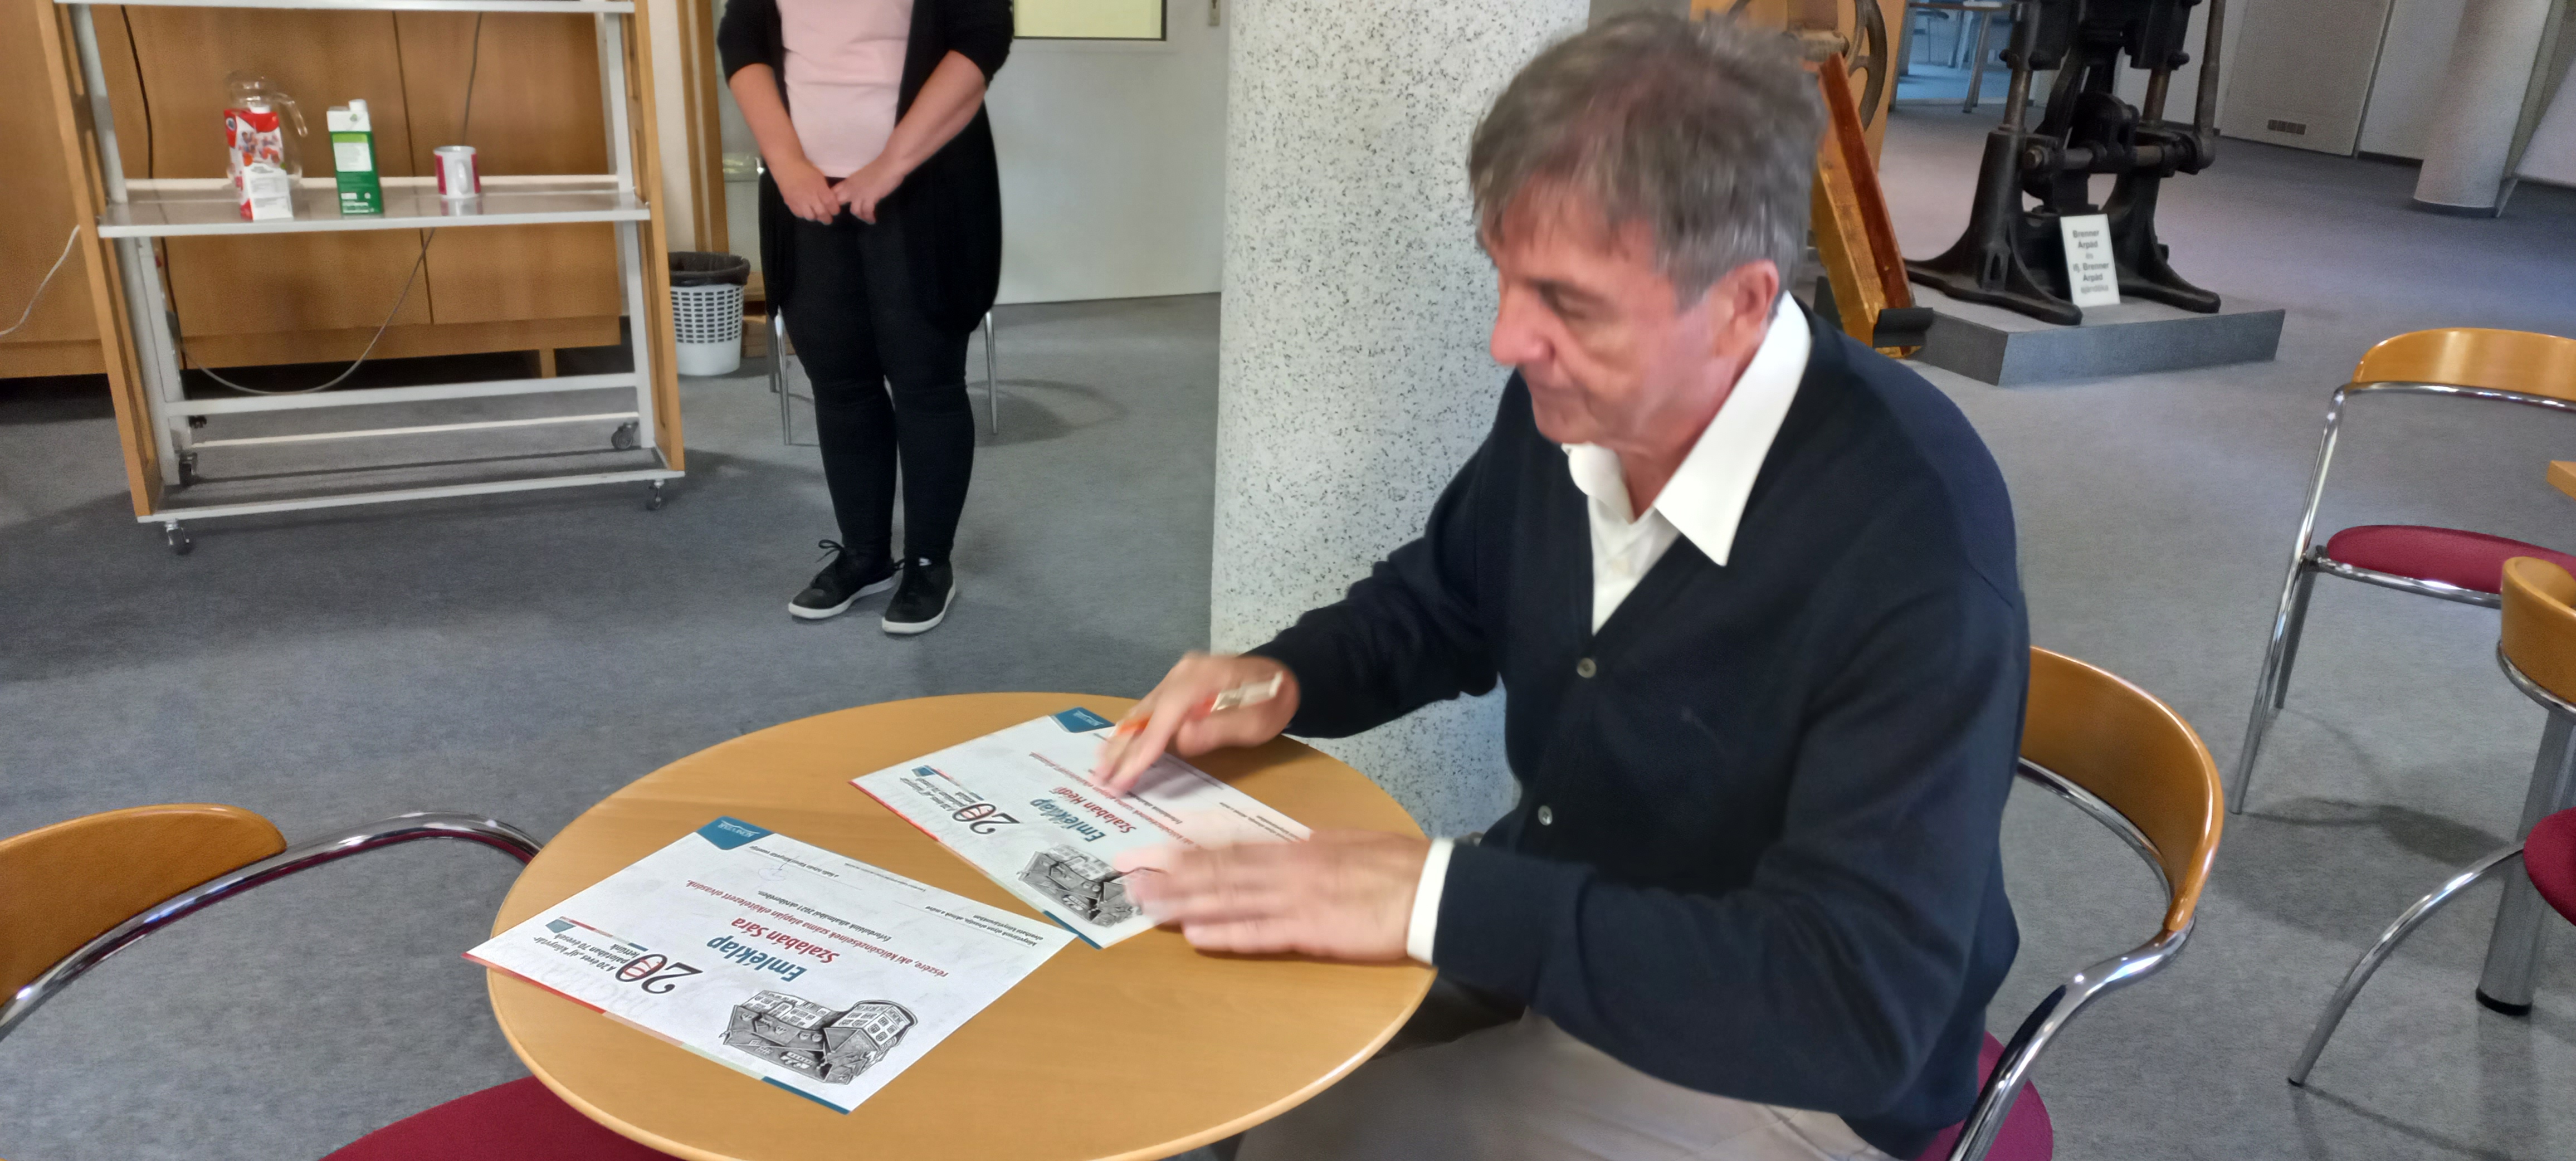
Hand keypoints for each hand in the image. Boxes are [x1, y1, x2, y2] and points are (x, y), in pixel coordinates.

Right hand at [771, 156, 838, 222]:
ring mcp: (800, 201)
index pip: (831, 204)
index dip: (834, 210)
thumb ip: (825, 189)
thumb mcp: (819, 177)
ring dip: (815, 217)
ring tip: (815, 214)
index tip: (835, 211)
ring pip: (810, 216)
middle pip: (821, 213)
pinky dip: (803, 214)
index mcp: (820, 188)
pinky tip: (805, 211)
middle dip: (826, 218)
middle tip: (827, 219)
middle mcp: (810, 196)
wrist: (787, 165)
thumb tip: (830, 199)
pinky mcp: (790, 203)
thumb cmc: (805, 168)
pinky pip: (799, 214)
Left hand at [836, 158, 906, 222]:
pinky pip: (867, 212)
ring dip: (860, 216)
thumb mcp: (863, 176)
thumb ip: (858, 184)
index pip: (834, 191)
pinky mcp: (870, 198)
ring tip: (866, 217)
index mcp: (849, 181)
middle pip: (838, 202)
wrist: (890, 165)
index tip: (836, 206)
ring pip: (854, 210)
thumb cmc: (880, 167)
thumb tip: (859, 191)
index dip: (832, 199)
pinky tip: (873, 220)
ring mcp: (860, 194)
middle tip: (851, 213)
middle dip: (842, 210)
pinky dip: (869, 218)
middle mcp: (851, 188)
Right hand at [1091, 652, 1298, 793]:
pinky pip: (1149, 707)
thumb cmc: (1274, 700)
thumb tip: (1182, 739)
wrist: (1285, 673)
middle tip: (1099, 779)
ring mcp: (1178, 676)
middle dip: (1121, 749)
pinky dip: (1132, 728)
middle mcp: (1182, 673)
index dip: (1140, 753)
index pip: (1161, 721)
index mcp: (1200, 679)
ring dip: (1120, 740)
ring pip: (1140, 710)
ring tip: (1100, 766)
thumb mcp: (1258, 720)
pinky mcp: (1178, 682)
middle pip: (1143, 714)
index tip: (1121, 779)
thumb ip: (1220, 728)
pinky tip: (1117, 743)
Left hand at [1114, 831, 1428, 959]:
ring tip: (1145, 905)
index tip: (1153, 851)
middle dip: (1170, 874)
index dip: (1189, 851)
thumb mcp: (1344, 844)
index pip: (1231, 847)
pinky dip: (1226, 935)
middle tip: (1128, 875)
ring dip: (1184, 903)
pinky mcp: (1312, 930)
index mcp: (1297, 846)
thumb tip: (1275, 853)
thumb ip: (1306, 850)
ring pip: (1229, 899)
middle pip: (1218, 871)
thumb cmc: (1396, 866)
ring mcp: (1296, 899)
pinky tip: (1196, 936)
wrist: (1432, 889)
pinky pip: (1260, 934)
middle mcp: (1288, 868)